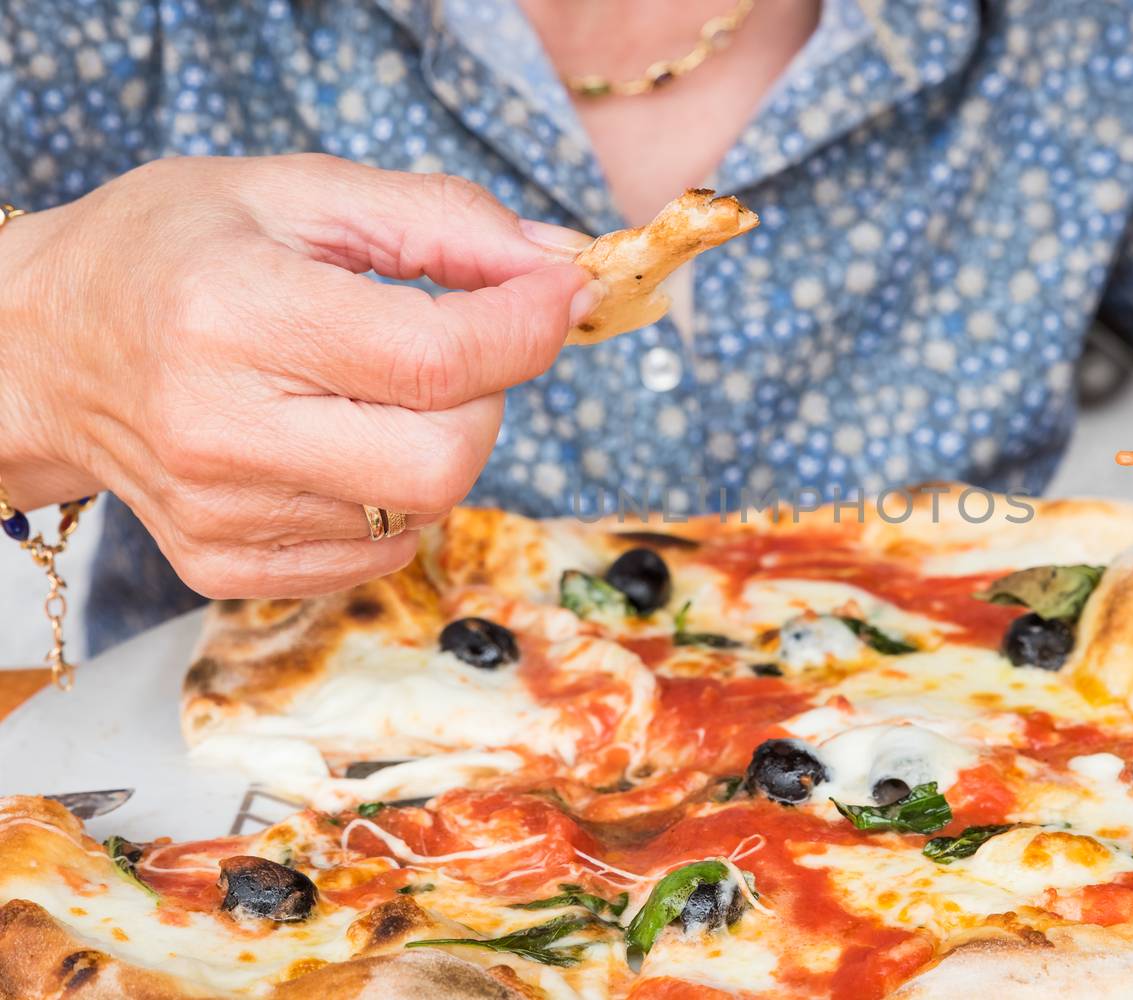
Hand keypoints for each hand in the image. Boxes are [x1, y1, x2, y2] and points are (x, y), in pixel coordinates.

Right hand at [0, 154, 598, 596]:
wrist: (42, 345)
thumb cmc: (172, 249)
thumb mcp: (299, 191)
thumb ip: (441, 219)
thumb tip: (560, 265)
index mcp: (235, 313)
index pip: (437, 358)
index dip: (529, 327)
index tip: (563, 293)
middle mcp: (220, 428)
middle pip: (445, 461)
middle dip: (488, 399)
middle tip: (455, 348)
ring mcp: (219, 514)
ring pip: (420, 509)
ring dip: (437, 443)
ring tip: (373, 387)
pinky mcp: (222, 566)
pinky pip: (376, 552)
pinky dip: (392, 497)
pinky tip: (342, 441)